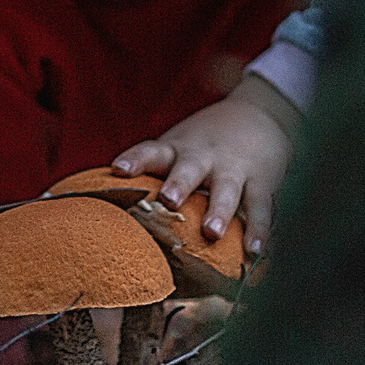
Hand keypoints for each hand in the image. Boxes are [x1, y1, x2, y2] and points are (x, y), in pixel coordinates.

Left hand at [111, 74, 300, 256]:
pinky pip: (261, 207)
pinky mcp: (262, 181)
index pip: (151, 151)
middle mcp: (203, 157)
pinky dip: (259, 229)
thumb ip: (150, 173)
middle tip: (169, 200)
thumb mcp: (176, 148)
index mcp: (176, 150)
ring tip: (212, 232)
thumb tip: (103, 209)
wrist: (260, 115)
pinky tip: (255, 250)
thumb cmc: (204, 144)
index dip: (135, 159)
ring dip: (219, 210)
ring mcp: (234, 169)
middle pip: (189, 168)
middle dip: (179, 184)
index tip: (118, 169)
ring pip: (227, 189)